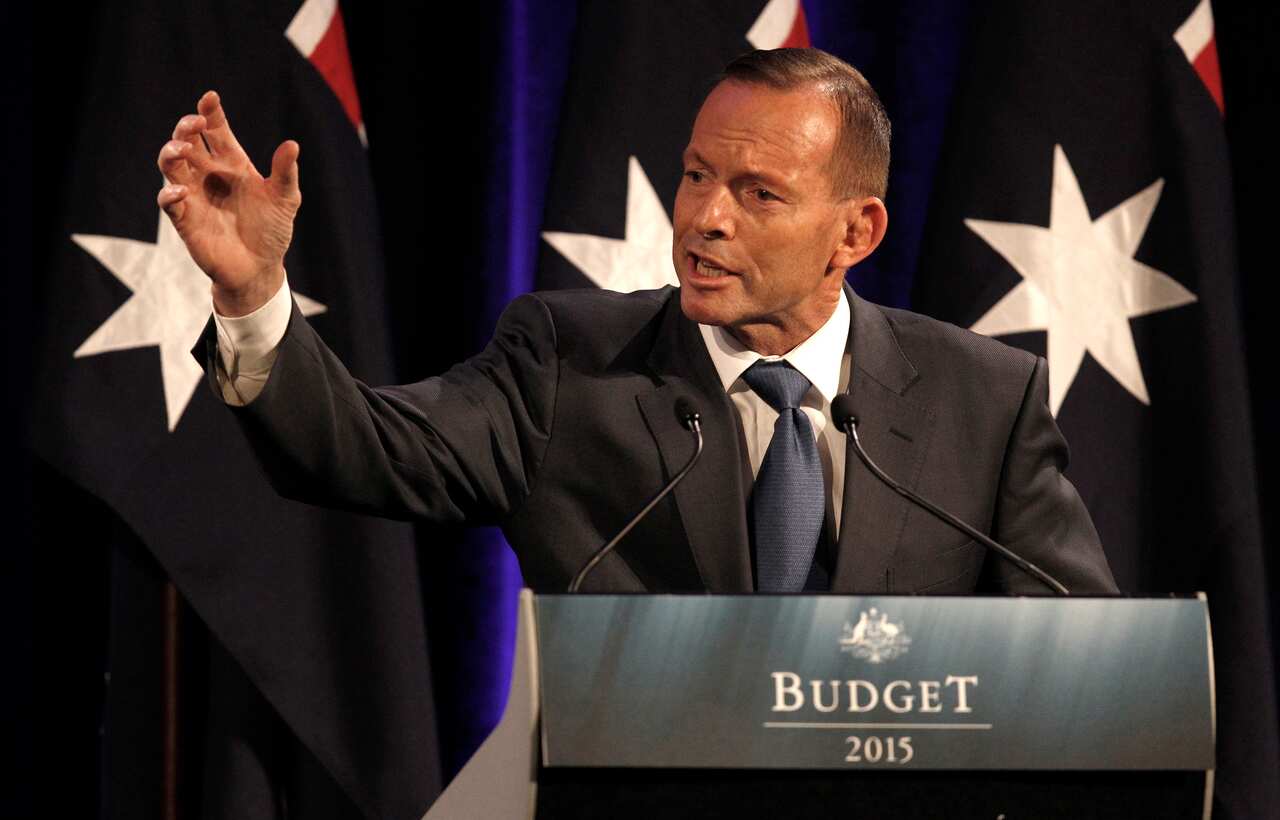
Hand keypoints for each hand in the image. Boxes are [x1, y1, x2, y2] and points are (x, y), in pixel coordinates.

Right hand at [156, 91, 300, 315]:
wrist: (261, 268)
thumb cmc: (272, 230)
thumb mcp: (285, 200)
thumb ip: (285, 173)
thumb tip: (292, 145)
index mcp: (232, 164)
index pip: (216, 131)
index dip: (211, 113)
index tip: (210, 98)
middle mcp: (209, 175)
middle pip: (188, 142)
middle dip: (186, 128)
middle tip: (195, 123)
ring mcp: (194, 195)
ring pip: (170, 165)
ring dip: (171, 153)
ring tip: (181, 149)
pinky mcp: (185, 219)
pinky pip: (168, 202)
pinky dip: (169, 194)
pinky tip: (180, 192)